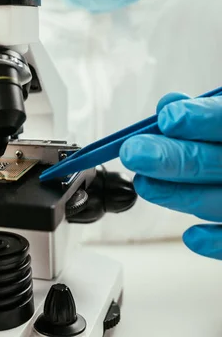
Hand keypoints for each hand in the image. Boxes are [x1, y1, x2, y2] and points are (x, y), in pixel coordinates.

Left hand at [120, 92, 221, 259]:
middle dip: (170, 158)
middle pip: (211, 162)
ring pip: (217, 201)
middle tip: (134, 152)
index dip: (199, 119)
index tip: (167, 118)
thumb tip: (169, 106)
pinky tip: (191, 236)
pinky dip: (216, 241)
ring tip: (144, 184)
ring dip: (176, 194)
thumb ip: (207, 112)